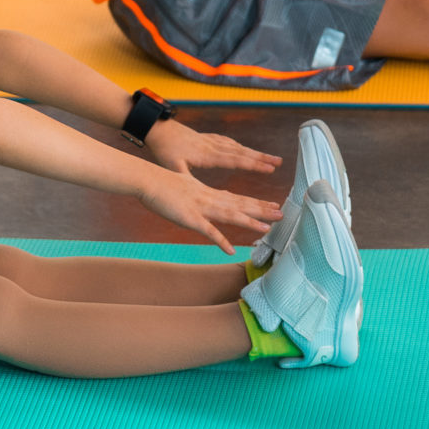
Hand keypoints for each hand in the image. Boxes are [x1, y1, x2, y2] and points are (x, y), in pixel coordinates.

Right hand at [137, 170, 280, 252]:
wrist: (147, 180)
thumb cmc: (161, 183)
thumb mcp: (183, 188)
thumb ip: (193, 196)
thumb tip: (199, 200)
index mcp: (208, 193)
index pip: (236, 198)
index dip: (254, 203)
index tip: (270, 204)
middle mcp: (209, 199)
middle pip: (240, 205)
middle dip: (261, 209)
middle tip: (281, 213)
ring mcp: (201, 208)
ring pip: (231, 215)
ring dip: (250, 222)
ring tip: (267, 227)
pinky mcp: (190, 218)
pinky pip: (208, 231)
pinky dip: (220, 240)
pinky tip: (232, 249)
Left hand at [144, 118, 280, 176]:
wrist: (157, 128)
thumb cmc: (163, 149)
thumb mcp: (171, 167)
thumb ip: (184, 179)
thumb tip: (191, 191)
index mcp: (207, 155)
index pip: (235, 160)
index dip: (253, 165)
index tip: (269, 168)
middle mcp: (213, 146)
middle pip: (242, 153)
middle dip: (262, 159)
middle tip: (279, 163)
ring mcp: (212, 141)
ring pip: (239, 147)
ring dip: (256, 153)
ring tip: (272, 159)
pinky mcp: (208, 138)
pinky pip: (230, 143)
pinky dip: (242, 148)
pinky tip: (246, 150)